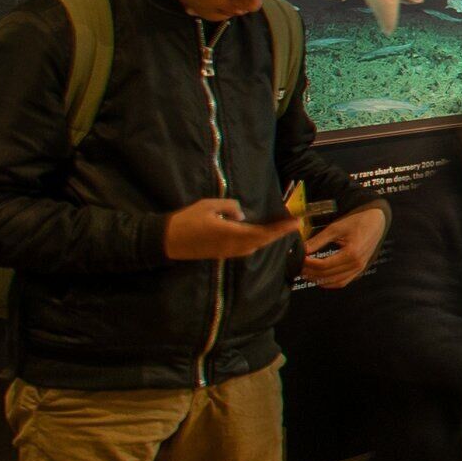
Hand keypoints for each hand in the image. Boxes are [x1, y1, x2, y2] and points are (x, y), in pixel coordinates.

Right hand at [164, 198, 300, 261]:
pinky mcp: (221, 255)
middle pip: (262, 241)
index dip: (280, 228)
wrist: (166, 241)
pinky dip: (256, 242)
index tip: (295, 223)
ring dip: (268, 238)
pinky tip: (259, 235)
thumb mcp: (208, 205)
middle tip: (293, 224)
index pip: (262, 232)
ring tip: (280, 228)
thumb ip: (229, 207)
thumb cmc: (186, 220)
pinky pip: (245, 249)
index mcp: (231, 233)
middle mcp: (233, 246)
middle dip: (279, 233)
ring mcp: (227, 252)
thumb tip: (242, 215)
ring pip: (254, 246)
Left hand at [297, 204, 387, 287]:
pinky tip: (320, 279)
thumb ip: (318, 240)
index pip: (324, 265)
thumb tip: (302, 249)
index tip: (300, 259)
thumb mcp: (336, 228)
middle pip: (328, 274)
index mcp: (352, 252)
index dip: (309, 264)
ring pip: (335, 281)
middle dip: (311, 273)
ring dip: (319, 280)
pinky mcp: (359, 270)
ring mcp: (359, 268)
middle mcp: (357, 263)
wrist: (375, 222)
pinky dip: (330, 283)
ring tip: (307, 274)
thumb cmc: (357, 222)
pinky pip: (343, 282)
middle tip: (299, 268)